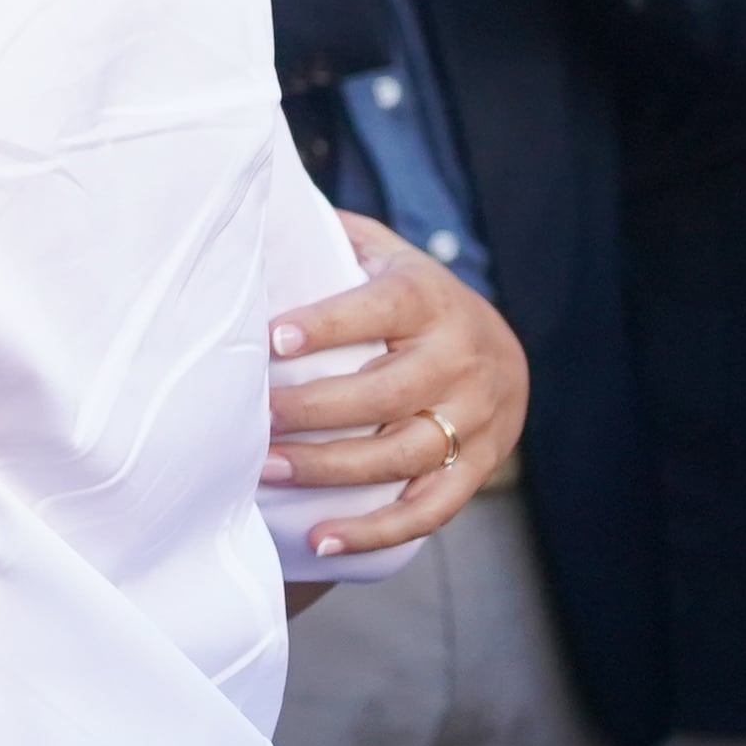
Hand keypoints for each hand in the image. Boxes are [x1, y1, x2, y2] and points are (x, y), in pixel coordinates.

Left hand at [266, 211, 529, 558]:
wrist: (497, 349)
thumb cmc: (406, 296)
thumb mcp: (381, 253)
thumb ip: (327, 236)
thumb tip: (248, 206)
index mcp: (428, 299)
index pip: (379, 309)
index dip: (327, 324)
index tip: (271, 339)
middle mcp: (459, 359)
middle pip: (387, 392)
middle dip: (313, 410)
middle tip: (252, 420)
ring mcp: (474, 419)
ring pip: (404, 453)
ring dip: (331, 469)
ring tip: (264, 471)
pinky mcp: (476, 467)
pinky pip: (430, 508)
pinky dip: (377, 530)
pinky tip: (324, 540)